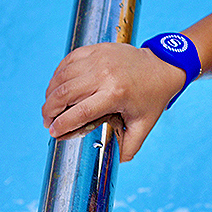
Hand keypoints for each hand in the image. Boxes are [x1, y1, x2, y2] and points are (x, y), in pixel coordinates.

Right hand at [42, 42, 185, 161]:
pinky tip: (58, 86)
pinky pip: (68, 61)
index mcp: (115, 94)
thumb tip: (116, 162)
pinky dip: (59, 74)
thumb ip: (130, 146)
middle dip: (50, 111)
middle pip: (64, 93)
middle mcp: (105, 74)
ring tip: (51, 106)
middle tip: (48, 121)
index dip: (62, 124)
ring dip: (51, 93)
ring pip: (62, 76)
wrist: (163, 66)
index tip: (53, 132)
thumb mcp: (144, 124)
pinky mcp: (97, 49)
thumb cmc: (153, 96)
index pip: (79, 112)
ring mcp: (100, 58)